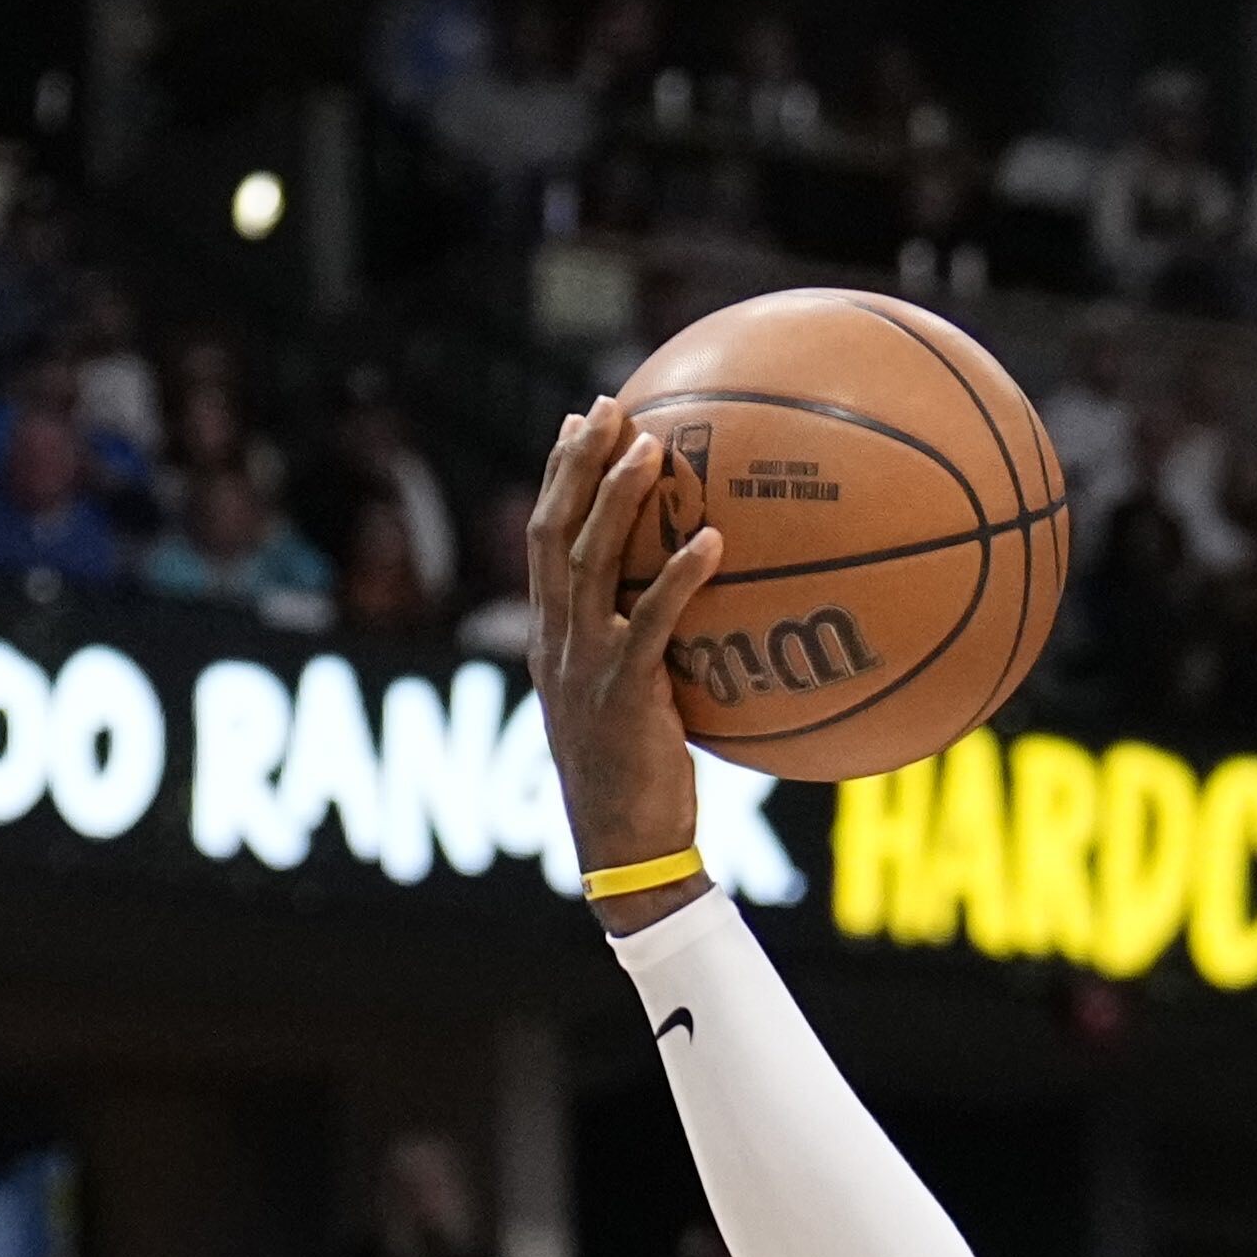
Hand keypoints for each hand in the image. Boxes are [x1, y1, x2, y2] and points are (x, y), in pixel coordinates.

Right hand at [525, 397, 719, 891]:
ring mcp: (583, 667)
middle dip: (576, 463)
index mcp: (551, 639)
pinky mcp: (622, 695)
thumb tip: (694, 607)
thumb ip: (644, 649)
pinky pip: (650, 624)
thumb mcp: (631, 705)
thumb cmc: (641, 784)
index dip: (557, 476)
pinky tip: (714, 542)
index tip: (579, 422)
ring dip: (618, 500)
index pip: (543, 539)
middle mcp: (555, 642)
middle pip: (552, 531)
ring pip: (588, 564)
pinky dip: (680, 579)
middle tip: (608, 406)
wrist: (625, 850)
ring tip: (651, 447)